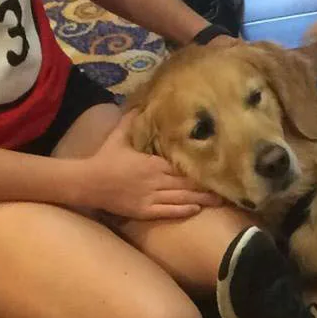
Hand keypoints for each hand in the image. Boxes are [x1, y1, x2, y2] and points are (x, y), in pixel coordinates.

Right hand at [83, 131, 222, 221]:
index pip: (181, 166)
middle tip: (228, 186)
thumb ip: (131, 122)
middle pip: (186, 183)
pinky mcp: (144, 211)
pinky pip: (168, 211)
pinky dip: (183, 210)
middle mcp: (155, 180)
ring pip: (181, 198)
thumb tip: (140, 105)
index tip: (217, 167)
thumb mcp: (118, 137)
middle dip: (207, 186)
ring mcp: (150, 197)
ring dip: (201, 200)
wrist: (88, 182)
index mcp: (152, 162)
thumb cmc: (104, 159)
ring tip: (220, 201)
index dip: (200, 168)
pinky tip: (196, 210)